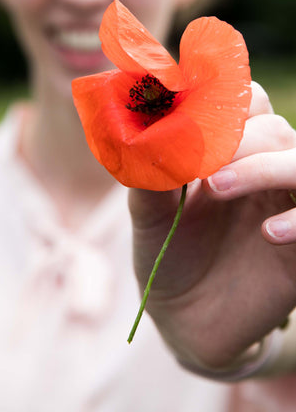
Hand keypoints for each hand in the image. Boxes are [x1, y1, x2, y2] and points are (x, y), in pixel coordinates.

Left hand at [128, 82, 295, 368]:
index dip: (224, 102)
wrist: (185, 319)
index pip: (247, 103)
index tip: (188, 117)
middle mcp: (264, 170)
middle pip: (273, 128)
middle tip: (199, 164)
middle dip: (237, 137)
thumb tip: (139, 132)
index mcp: (231, 153)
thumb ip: (149, 174)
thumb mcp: (150, 215)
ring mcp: (286, 205)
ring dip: (264, 166)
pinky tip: (269, 234)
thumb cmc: (168, 254)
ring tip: (218, 187)